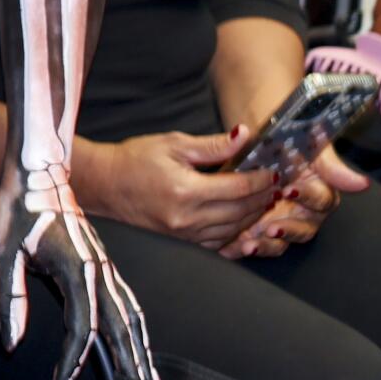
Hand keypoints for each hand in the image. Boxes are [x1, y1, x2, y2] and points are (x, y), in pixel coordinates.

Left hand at [0, 165, 154, 379]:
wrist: (37, 172)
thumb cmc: (19, 209)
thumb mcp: (3, 252)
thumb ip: (11, 298)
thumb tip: (14, 342)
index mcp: (77, 269)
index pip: (80, 328)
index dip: (71, 362)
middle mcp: (100, 270)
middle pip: (120, 329)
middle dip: (127, 368)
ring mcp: (107, 266)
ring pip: (131, 317)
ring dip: (141, 351)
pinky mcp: (105, 263)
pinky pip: (128, 302)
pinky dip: (138, 328)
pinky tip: (141, 344)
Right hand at [80, 127, 277, 247]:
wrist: (104, 184)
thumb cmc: (135, 159)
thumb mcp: (172, 144)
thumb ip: (212, 145)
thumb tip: (244, 136)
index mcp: (186, 190)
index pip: (238, 187)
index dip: (261, 180)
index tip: (273, 171)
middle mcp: (188, 217)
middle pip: (240, 211)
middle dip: (262, 198)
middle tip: (276, 186)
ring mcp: (185, 233)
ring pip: (233, 229)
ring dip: (253, 216)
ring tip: (265, 201)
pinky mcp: (182, 241)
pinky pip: (219, 243)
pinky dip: (237, 234)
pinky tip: (244, 222)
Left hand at [223, 143, 369, 258]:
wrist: (252, 138)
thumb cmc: (284, 139)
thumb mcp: (308, 144)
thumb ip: (331, 165)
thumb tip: (361, 183)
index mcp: (318, 191)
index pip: (322, 200)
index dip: (308, 197)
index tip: (290, 190)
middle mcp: (302, 211)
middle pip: (303, 229)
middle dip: (287, 230)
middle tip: (271, 227)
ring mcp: (280, 221)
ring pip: (280, 242)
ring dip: (267, 245)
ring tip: (251, 244)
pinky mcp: (258, 228)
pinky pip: (256, 244)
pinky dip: (246, 247)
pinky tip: (235, 247)